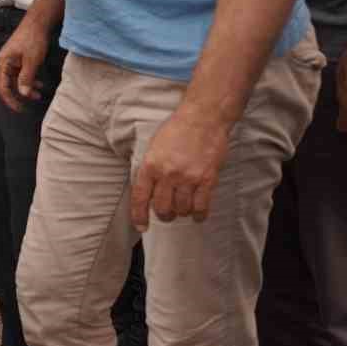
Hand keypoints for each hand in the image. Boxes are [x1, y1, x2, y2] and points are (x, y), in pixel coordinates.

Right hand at [0, 19, 50, 113]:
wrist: (38, 22)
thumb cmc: (33, 39)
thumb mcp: (32, 61)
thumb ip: (26, 78)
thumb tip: (23, 94)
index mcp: (3, 63)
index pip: (1, 87)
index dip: (10, 100)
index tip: (20, 109)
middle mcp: (4, 63)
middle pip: (6, 85)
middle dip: (17, 95)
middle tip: (27, 106)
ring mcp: (11, 61)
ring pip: (15, 80)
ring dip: (26, 88)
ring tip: (38, 94)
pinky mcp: (18, 59)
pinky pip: (21, 74)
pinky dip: (29, 80)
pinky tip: (39, 85)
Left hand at [131, 107, 231, 229]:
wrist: (203, 119)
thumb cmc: (176, 130)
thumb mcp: (153, 147)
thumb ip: (150, 169)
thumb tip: (147, 191)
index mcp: (150, 165)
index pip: (140, 197)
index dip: (139, 215)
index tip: (141, 226)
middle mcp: (168, 174)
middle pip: (162, 208)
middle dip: (163, 215)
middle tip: (167, 214)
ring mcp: (188, 178)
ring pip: (182, 209)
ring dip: (181, 213)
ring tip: (183, 210)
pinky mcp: (207, 179)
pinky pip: (202, 206)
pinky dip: (199, 214)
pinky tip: (197, 215)